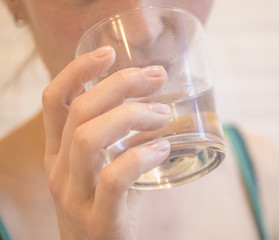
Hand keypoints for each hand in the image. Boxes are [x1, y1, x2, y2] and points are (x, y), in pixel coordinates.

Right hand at [42, 46, 169, 239]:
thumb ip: (119, 139)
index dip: (77, 70)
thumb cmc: (108, 205)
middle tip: (156, 78)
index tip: (109, 53)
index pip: (55, 100)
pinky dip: (141, 156)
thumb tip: (155, 105)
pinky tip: (163, 148)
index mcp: (58, 153)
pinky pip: (114, 178)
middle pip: (81, 111)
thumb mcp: (102, 167)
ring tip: (163, 114)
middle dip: (121, 85)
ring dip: (133, 116)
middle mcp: (59, 170)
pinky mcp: (98, 218)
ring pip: (90, 138)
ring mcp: (74, 196)